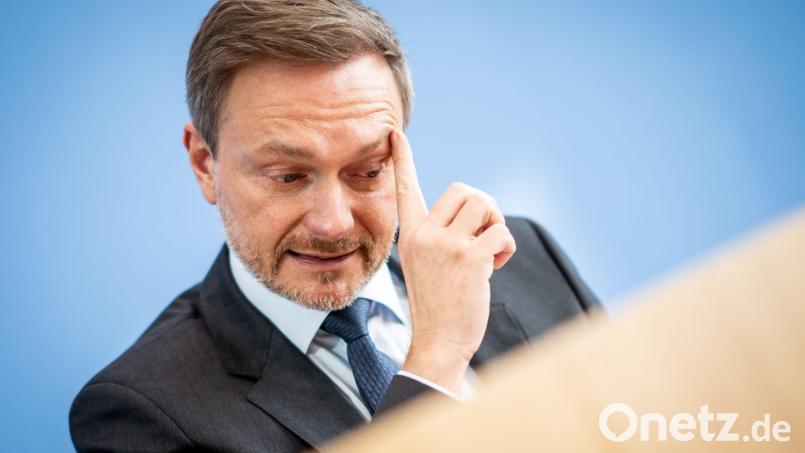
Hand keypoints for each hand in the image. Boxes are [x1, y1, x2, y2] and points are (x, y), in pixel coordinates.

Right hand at [390, 130, 515, 393]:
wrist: (438, 342)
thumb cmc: (439, 306)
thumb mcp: (428, 265)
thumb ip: (441, 237)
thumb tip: (477, 215)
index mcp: (411, 235)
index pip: (406, 190)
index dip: (403, 161)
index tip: (396, 135)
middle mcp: (424, 235)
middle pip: (465, 190)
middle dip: (484, 208)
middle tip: (484, 235)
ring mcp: (445, 245)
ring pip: (485, 205)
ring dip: (496, 225)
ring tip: (490, 252)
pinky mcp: (469, 257)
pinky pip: (501, 230)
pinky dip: (506, 247)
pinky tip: (496, 267)